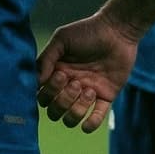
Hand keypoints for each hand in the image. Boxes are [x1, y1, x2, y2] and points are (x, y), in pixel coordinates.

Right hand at [36, 12, 139, 132]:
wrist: (118, 30)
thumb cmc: (88, 31)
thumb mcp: (62, 39)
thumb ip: (46, 58)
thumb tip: (36, 83)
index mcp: (57, 74)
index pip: (42, 97)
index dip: (48, 93)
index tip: (60, 74)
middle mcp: (69, 87)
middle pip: (54, 111)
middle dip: (62, 101)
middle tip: (75, 82)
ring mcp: (86, 94)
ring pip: (71, 119)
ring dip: (77, 109)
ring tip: (89, 90)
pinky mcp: (105, 97)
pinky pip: (95, 119)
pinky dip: (91, 123)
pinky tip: (91, 114)